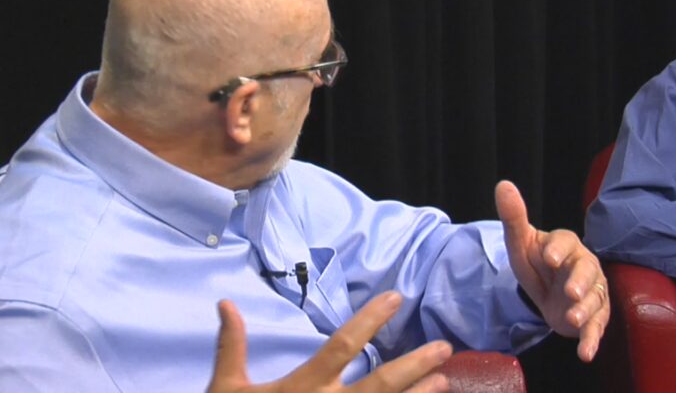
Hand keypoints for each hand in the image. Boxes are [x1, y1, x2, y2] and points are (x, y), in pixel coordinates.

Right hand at [208, 291, 452, 392]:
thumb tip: (226, 303)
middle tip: (444, 348)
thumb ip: (231, 347)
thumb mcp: (225, 389)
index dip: (370, 320)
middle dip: (414, 365)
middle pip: (380, 383)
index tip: (396, 297)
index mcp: (302, 387)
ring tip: (445, 381)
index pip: (343, 345)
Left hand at [495, 180, 609, 361]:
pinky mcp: (594, 316)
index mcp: (566, 244)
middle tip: (570, 292)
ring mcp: (593, 292)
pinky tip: (585, 354)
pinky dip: (592, 340)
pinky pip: (597, 326)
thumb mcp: (521, 243)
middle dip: (580, 282)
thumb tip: (503, 185)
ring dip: (586, 311)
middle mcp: (584, 266)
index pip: (565, 241)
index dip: (558, 249)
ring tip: (573, 320)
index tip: (548, 257)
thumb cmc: (537, 263)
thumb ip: (514, 216)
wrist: (550, 291)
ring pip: (595, 300)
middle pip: (587, 271)